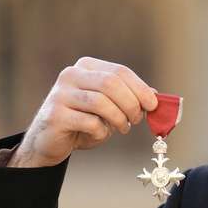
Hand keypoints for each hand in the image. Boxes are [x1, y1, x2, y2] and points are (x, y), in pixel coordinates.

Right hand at [9, 57, 159, 167]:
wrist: (49, 140)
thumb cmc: (84, 121)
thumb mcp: (110, 107)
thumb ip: (130, 98)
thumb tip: (157, 97)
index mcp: (86, 67)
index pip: (119, 71)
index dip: (140, 88)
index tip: (153, 105)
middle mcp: (71, 75)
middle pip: (111, 84)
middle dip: (131, 104)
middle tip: (137, 120)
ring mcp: (60, 94)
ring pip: (101, 102)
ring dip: (119, 119)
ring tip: (122, 128)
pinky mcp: (55, 115)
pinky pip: (89, 122)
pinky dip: (101, 132)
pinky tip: (98, 134)